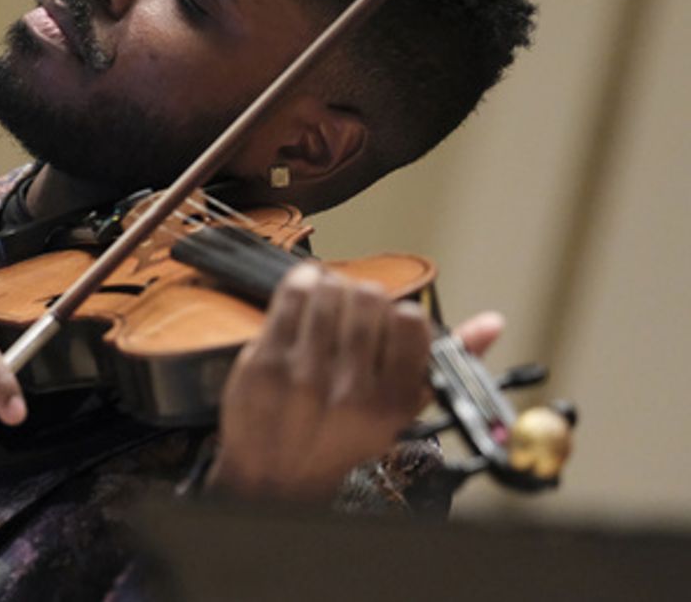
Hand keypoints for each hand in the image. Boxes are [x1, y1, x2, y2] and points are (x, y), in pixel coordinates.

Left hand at [205, 263, 501, 501]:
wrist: (277, 476)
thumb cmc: (344, 438)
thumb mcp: (401, 412)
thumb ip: (448, 365)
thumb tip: (493, 323)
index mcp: (393, 403)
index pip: (412, 321)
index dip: (400, 314)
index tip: (388, 323)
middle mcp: (351, 390)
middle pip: (369, 298)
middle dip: (364, 298)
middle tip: (354, 313)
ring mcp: (304, 375)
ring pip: (330, 290)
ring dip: (332, 287)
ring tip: (329, 304)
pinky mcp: (266, 361)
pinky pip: (292, 294)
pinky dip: (302, 283)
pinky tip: (305, 297)